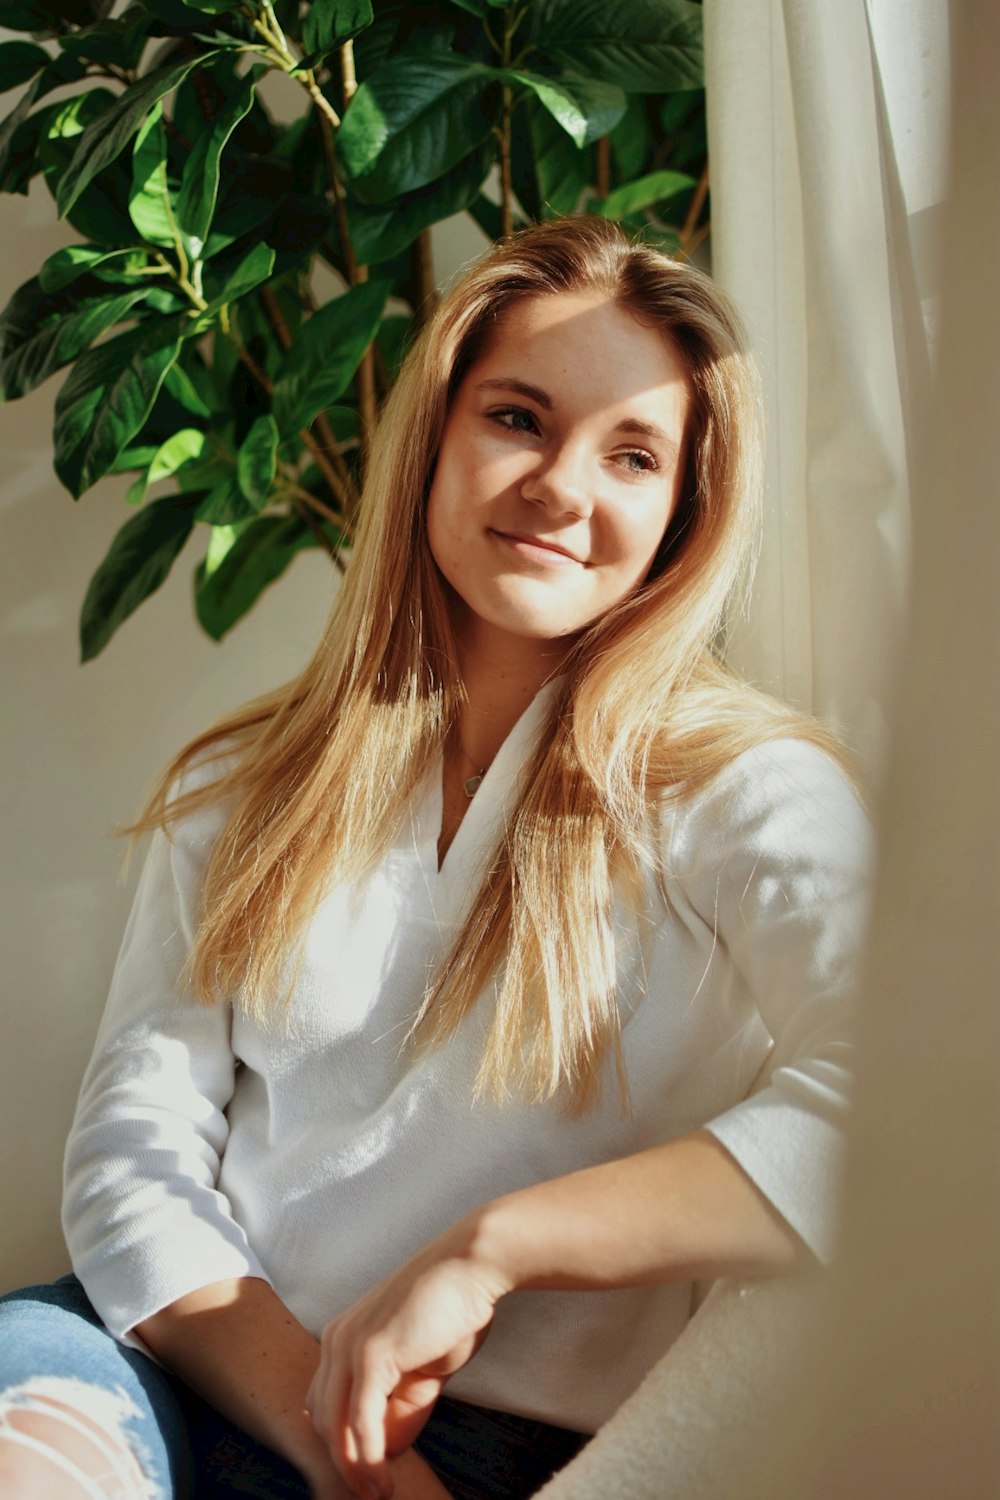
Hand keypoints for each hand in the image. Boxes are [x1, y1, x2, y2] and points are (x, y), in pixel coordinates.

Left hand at [306, 1219, 506, 1499]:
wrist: (473, 1265)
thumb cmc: (453, 1309)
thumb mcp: (423, 1368)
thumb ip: (402, 1404)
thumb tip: (386, 1448)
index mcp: (344, 1336)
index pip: (326, 1404)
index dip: (342, 1444)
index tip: (366, 1476)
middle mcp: (336, 1339)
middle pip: (323, 1419)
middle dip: (343, 1463)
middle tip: (371, 1494)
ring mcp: (348, 1344)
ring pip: (336, 1426)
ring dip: (354, 1469)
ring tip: (377, 1494)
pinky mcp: (370, 1352)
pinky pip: (360, 1420)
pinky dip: (368, 1457)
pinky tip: (383, 1479)